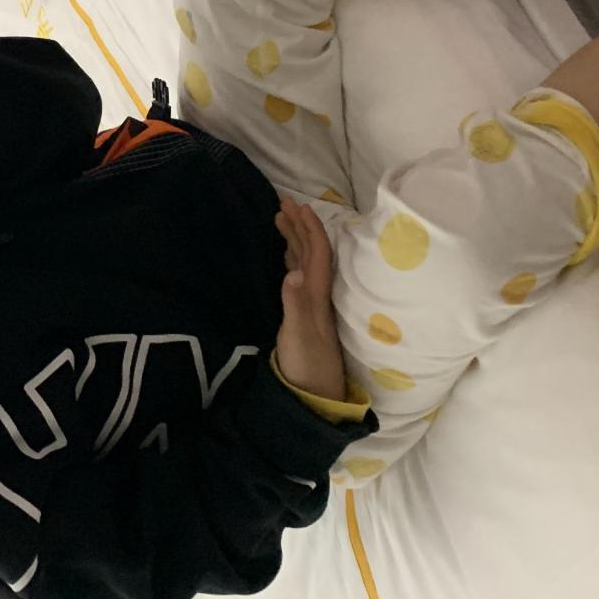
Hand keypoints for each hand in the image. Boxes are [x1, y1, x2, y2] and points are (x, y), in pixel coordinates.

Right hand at [273, 198, 345, 400]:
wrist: (314, 394)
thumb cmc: (307, 365)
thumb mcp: (297, 335)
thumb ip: (294, 304)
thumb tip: (291, 272)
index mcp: (317, 294)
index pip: (316, 252)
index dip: (308, 228)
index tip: (295, 205)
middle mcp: (316, 295)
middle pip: (311, 252)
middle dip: (299, 226)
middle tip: (283, 203)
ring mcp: (311, 305)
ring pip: (304, 262)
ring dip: (295, 239)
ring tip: (282, 220)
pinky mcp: (302, 314)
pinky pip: (297, 276)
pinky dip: (291, 259)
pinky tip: (286, 257)